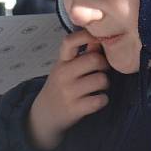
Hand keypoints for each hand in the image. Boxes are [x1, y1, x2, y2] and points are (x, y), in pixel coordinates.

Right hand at [28, 29, 110, 149]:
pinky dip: (103, 100)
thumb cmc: (60, 87)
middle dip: (105, 65)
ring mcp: (68, 92)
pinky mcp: (75, 109)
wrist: (44, 115)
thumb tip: (99, 38)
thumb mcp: (65, 68)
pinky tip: (97, 99)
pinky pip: (100, 99)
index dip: (86, 36)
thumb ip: (82, 54)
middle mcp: (63, 74)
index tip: (98, 39)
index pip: (70, 41)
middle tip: (102, 71)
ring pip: (101, 80)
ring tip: (99, 87)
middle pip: (95, 59)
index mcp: (61, 62)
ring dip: (105, 84)